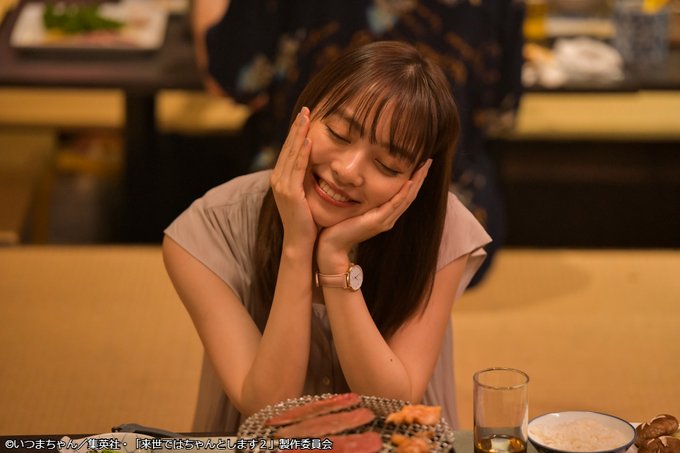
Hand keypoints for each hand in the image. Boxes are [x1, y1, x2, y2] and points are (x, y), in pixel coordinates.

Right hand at [270, 107, 316, 250]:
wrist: (300, 241)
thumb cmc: (307, 220)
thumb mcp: (306, 194)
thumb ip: (307, 179)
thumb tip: (317, 165)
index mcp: (281, 178)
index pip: (290, 150)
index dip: (297, 132)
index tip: (305, 116)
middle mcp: (278, 179)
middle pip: (288, 147)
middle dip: (297, 127)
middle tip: (306, 109)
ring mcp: (281, 185)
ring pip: (292, 154)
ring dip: (299, 134)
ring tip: (307, 117)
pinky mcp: (289, 192)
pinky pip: (297, 168)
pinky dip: (302, 153)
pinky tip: (308, 140)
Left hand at [316, 159, 431, 272]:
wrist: (333, 246)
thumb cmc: (340, 227)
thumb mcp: (356, 210)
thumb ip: (365, 201)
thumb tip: (364, 184)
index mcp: (386, 215)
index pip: (405, 195)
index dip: (415, 180)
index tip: (421, 165)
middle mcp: (389, 218)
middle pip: (410, 196)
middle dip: (420, 178)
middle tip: (429, 162)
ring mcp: (385, 221)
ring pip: (406, 199)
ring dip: (416, 182)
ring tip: (424, 168)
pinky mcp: (377, 221)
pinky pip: (394, 205)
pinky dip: (403, 193)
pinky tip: (409, 182)